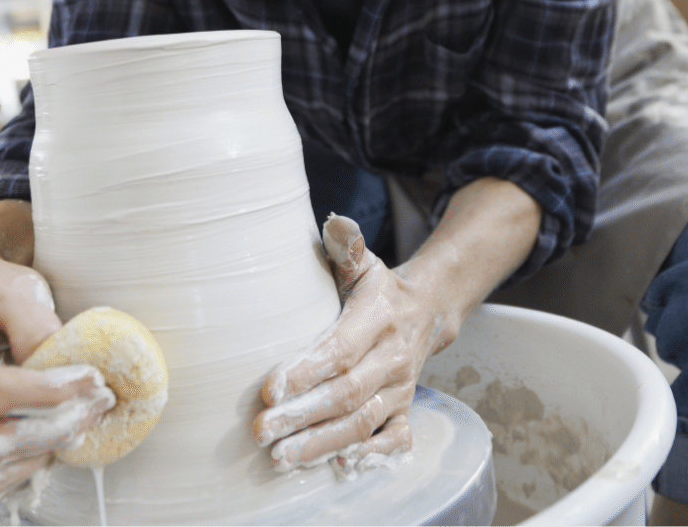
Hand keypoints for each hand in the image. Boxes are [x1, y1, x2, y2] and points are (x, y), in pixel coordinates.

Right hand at [0, 253, 108, 504]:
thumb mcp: (16, 286)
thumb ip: (35, 327)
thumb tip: (58, 374)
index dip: (43, 394)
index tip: (90, 381)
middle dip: (47, 428)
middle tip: (94, 405)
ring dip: (35, 454)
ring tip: (75, 423)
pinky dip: (16, 471)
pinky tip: (47, 442)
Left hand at [252, 213, 445, 474]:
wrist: (426, 310)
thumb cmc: (378, 288)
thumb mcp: (363, 263)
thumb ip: (347, 245)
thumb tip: (335, 222)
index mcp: (378, 316)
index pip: (341, 348)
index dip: (308, 370)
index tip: (271, 387)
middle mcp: (392, 356)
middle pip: (347, 393)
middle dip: (303, 415)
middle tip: (261, 431)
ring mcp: (401, 387)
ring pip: (362, 422)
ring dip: (321, 443)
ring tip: (280, 456)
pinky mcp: (404, 409)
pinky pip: (393, 439)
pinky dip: (368, 456)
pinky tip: (337, 465)